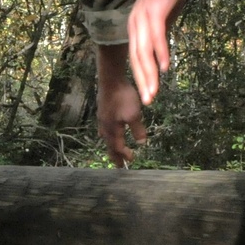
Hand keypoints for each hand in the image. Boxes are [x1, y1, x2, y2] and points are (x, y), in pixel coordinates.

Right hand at [96, 43, 146, 166]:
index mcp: (112, 129)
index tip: (132, 160)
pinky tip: (109, 130)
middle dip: (114, 155)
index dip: (124, 154)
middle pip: (109, 145)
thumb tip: (141, 143)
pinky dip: (108, 135)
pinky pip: (104, 128)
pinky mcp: (102, 110)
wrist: (110, 79)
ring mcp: (102, 117)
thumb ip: (137, 130)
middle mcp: (105, 126)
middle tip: (118, 165)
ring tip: (112, 149)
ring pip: (105, 136)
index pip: (118, 147)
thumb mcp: (134, 114)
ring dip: (110, 145)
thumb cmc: (123, 97)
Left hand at [128, 0, 191, 104]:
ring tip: (153, 93)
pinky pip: (156, 35)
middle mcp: (136, 23)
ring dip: (148, 74)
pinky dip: (159, 52)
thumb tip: (162, 50)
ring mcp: (144, 16)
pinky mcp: (155, 9)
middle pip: (136, 58)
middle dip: (142, 82)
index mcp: (136, 27)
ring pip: (144, 51)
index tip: (147, 96)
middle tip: (148, 102)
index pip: (136, 57)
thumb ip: (161, 32)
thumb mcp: (163, 15)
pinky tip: (165, 67)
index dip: (141, 77)